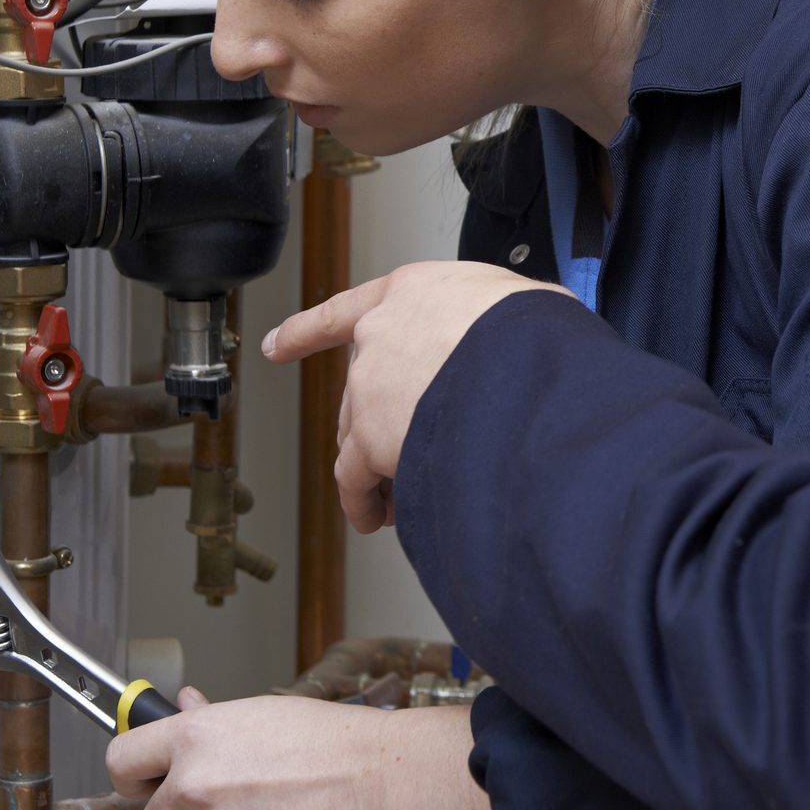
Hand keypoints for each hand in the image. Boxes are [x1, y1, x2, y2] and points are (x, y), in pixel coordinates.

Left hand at [105, 687, 490, 809]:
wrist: (376, 779)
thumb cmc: (331, 741)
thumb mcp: (262, 714)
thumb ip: (211, 720)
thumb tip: (184, 705)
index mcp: (195, 736)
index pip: (121, 760)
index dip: (132, 773)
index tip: (144, 778)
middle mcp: (193, 782)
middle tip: (224, 799)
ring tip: (269, 808)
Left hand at [264, 261, 570, 533]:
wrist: (520, 367)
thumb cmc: (531, 331)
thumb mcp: (521, 301)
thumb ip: (502, 319)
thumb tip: (530, 334)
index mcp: (412, 293)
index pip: (344, 311)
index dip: (307, 331)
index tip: (277, 344)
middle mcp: (379, 335)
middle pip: (360, 386)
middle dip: (376, 421)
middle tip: (398, 449)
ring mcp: (369, 387)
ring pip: (356, 435)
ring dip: (372, 467)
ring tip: (397, 497)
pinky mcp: (369, 440)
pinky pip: (355, 479)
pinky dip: (363, 501)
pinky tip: (375, 516)